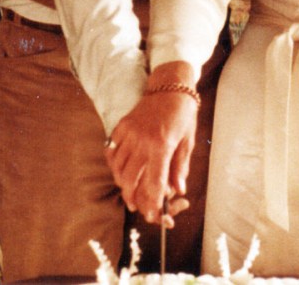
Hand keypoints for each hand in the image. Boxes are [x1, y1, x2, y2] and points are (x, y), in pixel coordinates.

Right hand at [104, 62, 197, 224]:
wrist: (170, 85)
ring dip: (122, 182)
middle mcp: (142, 140)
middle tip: (136, 205)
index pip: (154, 183)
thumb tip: (178, 190)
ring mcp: (129, 132)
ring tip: (128, 190)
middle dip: (132, 197)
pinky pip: (111, 151)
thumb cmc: (183, 113)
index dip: (153, 202)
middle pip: (130, 179)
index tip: (153, 213)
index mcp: (162, 145)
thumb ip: (180, 167)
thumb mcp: (187, 141)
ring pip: (118, 167)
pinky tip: (120, 170)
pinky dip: (114, 164)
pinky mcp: (122, 126)